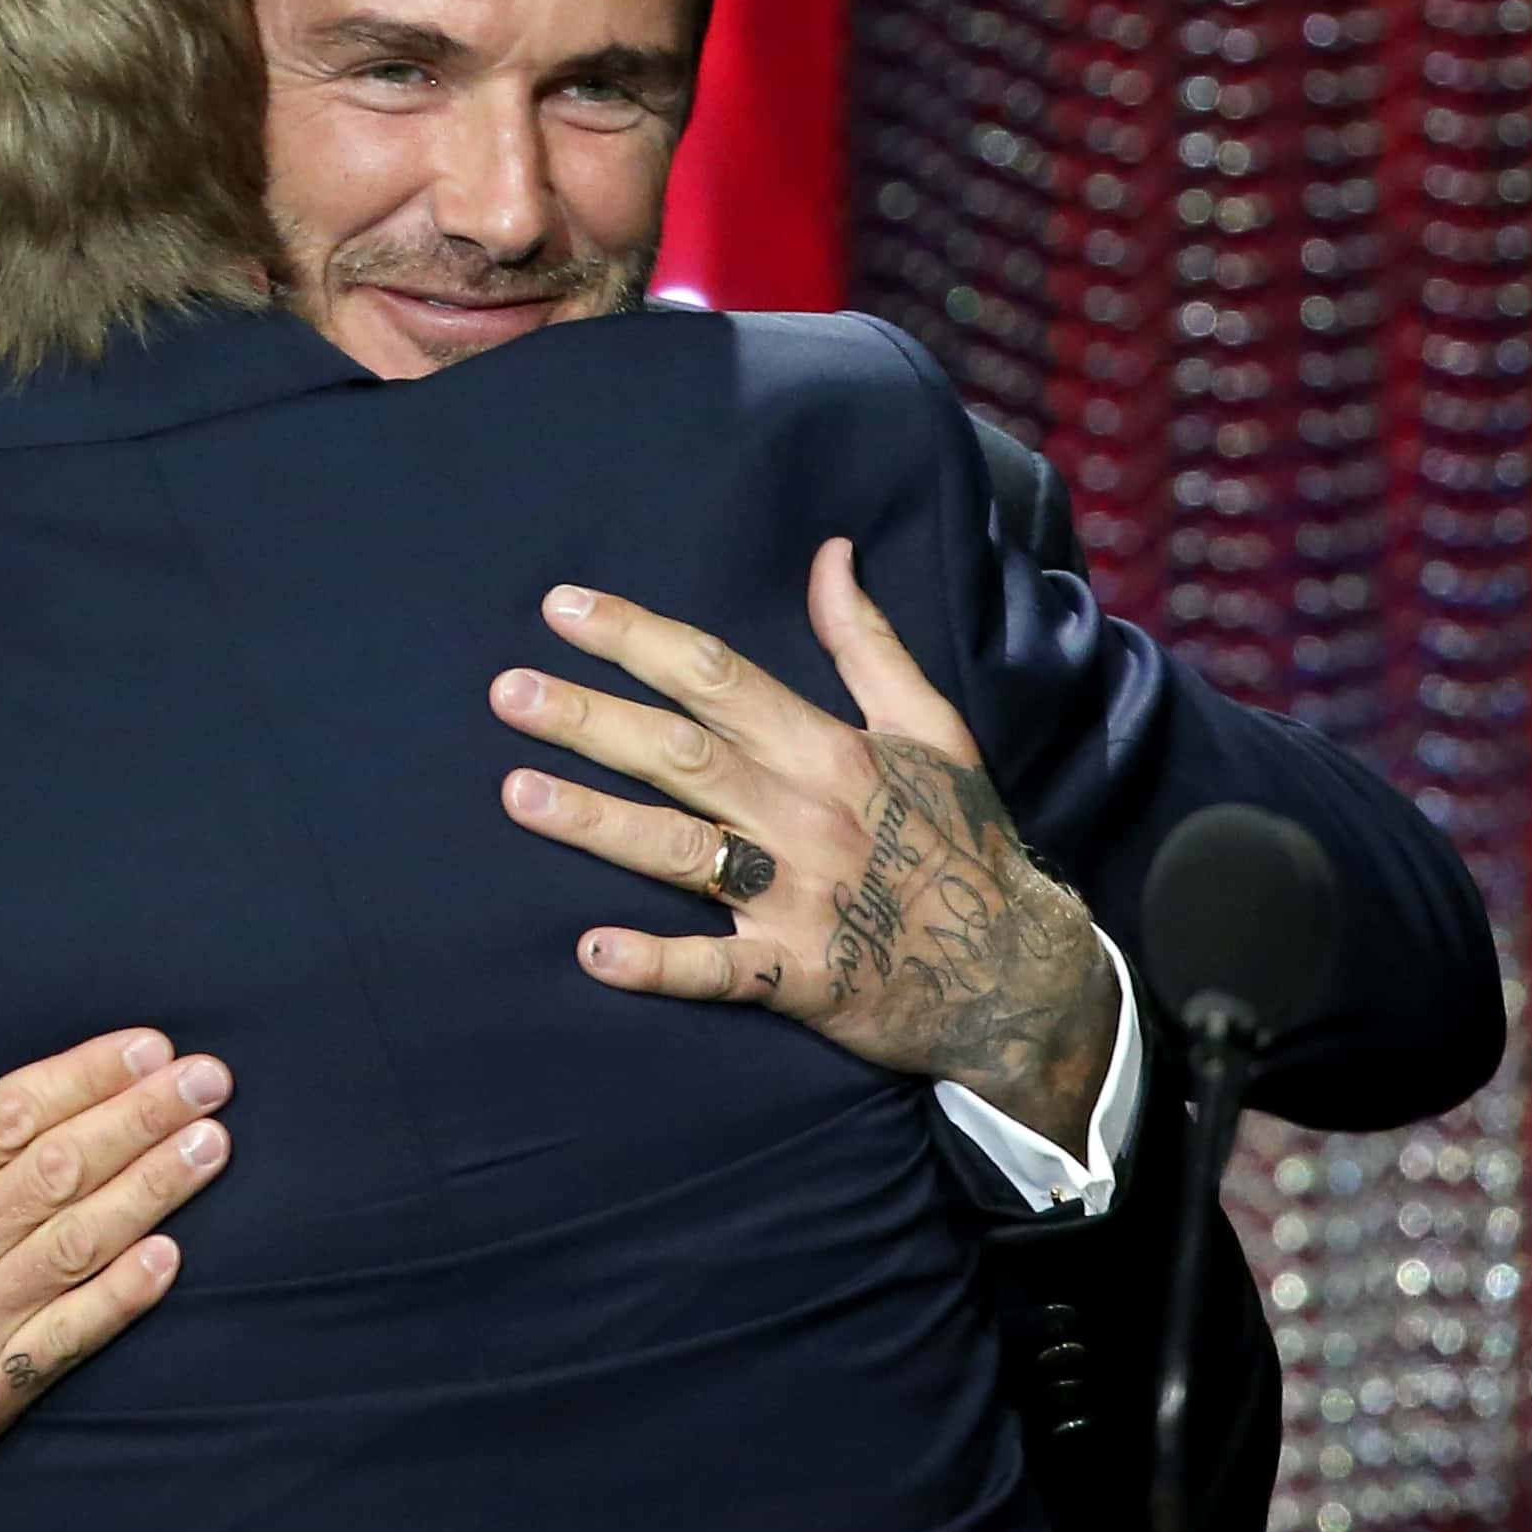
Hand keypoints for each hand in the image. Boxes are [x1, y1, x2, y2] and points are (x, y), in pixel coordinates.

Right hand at [0, 970, 231, 1520]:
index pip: (3, 1117)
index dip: (81, 1078)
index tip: (145, 1046)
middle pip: (55, 1170)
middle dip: (139, 1117)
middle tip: (209, 1077)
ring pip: (74, 1243)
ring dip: (151, 1190)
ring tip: (211, 1142)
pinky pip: (65, 1339)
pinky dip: (121, 1298)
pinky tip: (171, 1254)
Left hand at [490, 540, 1115, 1153]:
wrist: (1024, 972)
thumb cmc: (960, 839)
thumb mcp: (931, 728)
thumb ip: (867, 643)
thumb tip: (830, 553)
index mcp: (830, 749)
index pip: (719, 675)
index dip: (638, 638)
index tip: (562, 608)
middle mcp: (806, 814)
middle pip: (683, 755)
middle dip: (592, 719)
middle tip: (506, 691)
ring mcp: (799, 899)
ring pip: (684, 852)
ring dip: (598, 822)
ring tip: (516, 793)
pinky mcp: (799, 978)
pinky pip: (719, 974)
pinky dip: (657, 965)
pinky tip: (591, 952)